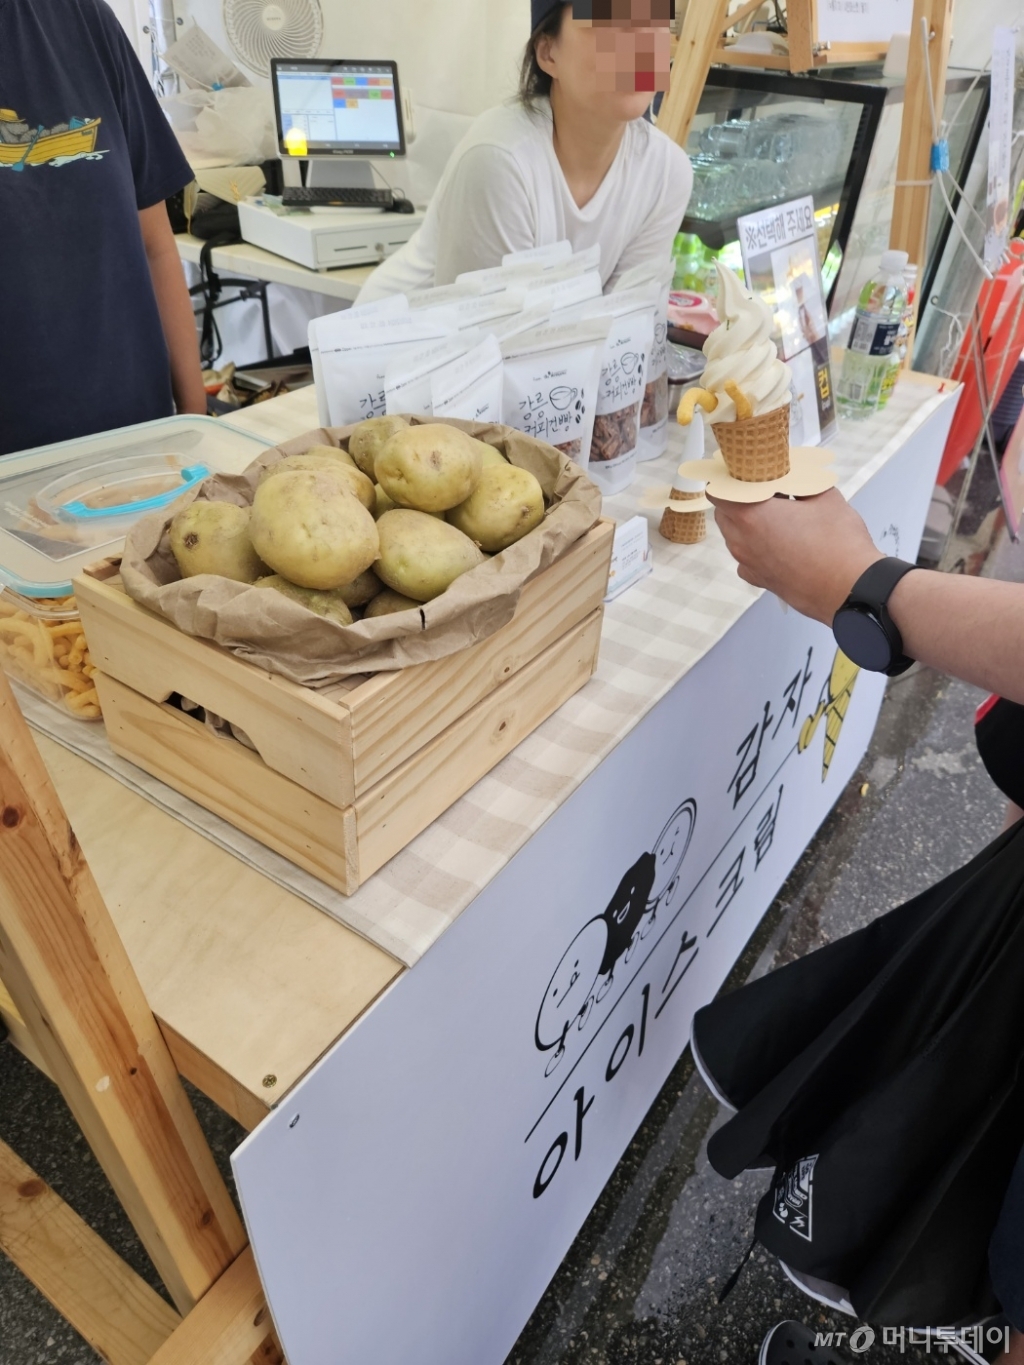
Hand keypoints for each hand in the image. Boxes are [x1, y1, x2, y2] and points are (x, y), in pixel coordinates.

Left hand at [709, 488, 882, 623]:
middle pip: (724, 513)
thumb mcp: (824, 496)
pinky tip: (780, 541)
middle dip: (738, 499)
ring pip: (734, 536)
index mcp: (751, 517)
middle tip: (764, 490)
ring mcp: (749, 564)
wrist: (851, 590)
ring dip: (747, 523)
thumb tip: (796, 476)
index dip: (728, 479)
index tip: (741, 473)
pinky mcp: (760, 580)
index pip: (718, 491)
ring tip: (777, 515)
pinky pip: (747, 558)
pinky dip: (756, 546)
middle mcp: (743, 542)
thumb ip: (802, 481)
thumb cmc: (838, 547)